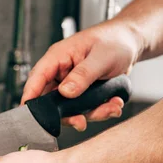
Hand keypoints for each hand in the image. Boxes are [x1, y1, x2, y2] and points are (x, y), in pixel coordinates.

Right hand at [21, 21, 142, 130]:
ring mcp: (71, 84)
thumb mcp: (101, 57)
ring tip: (111, 108)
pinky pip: (84, 108)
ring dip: (90, 113)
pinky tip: (114, 103)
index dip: (30, 96)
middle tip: (81, 122)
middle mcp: (61, 72)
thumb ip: (83, 75)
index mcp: (58, 57)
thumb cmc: (115, 40)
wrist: (132, 42)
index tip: (30, 114)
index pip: (37, 77)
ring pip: (69, 108)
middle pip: (50, 99)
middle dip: (67, 114)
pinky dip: (100, 110)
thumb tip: (65, 92)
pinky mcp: (82, 93)